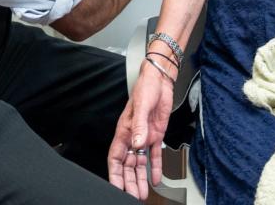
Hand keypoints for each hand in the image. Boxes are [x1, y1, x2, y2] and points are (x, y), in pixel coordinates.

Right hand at [108, 64, 174, 199]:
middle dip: (129, 181)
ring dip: (141, 178)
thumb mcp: (141, 106)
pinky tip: (155, 179)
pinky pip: (154, 155)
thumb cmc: (145, 88)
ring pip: (140, 163)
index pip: (116, 158)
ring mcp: (144, 137)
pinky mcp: (156, 135)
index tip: (116, 187)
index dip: (115, 174)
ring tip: (142, 193)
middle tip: (133, 196)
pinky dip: (155, 167)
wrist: (160, 80)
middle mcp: (133, 137)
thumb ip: (139, 126)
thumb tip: (137, 143)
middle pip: (128, 165)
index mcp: (124, 131)